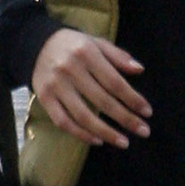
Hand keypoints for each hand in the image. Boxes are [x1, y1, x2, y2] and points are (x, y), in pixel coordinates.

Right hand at [31, 28, 152, 148]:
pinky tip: (98, 140)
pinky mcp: (44, 98)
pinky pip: (63, 122)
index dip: (132, 98)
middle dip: (125, 118)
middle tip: (143, 131)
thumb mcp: (97, 43)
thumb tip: (140, 70)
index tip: (147, 112)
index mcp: (87, 53)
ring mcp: (56, 85)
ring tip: (124, 142)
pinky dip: (81, 134)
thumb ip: (118, 56)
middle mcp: (71, 69)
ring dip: (106, 132)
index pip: (114, 81)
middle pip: (102, 100)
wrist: (37, 45)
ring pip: (83, 115)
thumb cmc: (74, 45)